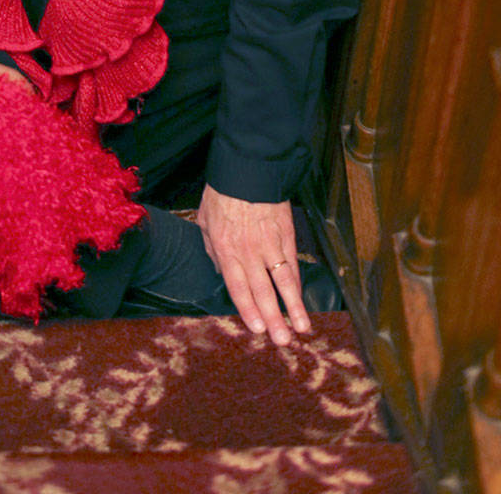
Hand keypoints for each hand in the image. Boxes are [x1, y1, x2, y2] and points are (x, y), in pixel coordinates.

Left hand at [196, 186, 309, 345]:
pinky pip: (292, 263)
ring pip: (283, 280)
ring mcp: (269, 243)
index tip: (257, 329)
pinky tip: (302, 298)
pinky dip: (298, 283)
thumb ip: (213, 251)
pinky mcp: (286, 234)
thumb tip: (223, 274)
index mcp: (225, 248)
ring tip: (301, 328)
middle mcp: (248, 250)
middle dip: (273, 318)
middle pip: (262, 290)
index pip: (237, 286)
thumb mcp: (205, 221)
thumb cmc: (221, 194)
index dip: (248, 309)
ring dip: (293, 306)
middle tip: (282, 341)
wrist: (247, 166)